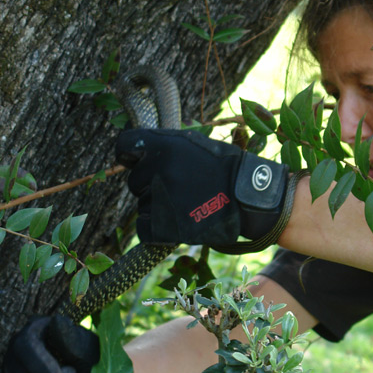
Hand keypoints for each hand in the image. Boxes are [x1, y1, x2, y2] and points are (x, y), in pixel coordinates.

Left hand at [115, 128, 291, 247]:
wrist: (247, 199)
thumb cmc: (224, 169)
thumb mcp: (194, 144)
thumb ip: (164, 145)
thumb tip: (137, 152)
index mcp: (163, 145)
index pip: (124, 146)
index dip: (129, 155)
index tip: (134, 160)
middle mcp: (156, 170)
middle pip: (135, 180)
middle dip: (151, 184)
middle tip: (180, 187)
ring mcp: (158, 198)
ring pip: (142, 204)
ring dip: (158, 206)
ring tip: (187, 203)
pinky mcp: (162, 225)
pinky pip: (144, 228)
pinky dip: (156, 228)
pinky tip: (178, 221)